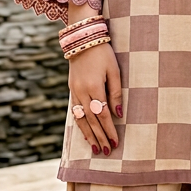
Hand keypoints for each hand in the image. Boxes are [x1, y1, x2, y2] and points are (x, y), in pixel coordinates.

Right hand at [69, 41, 122, 155]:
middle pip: (91, 120)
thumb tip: (118, 115)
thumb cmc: (103, 54)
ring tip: (94, 148)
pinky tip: (85, 133)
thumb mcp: (114, 71)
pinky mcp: (71, 89)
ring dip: (88, 134)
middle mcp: (81, 91)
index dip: (109, 130)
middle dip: (99, 137)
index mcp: (93, 86)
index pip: (102, 114)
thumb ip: (115, 94)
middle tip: (106, 151)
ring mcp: (74, 91)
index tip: (115, 142)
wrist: (82, 39)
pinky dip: (80, 124)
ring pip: (81, 118)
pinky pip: (75, 111)